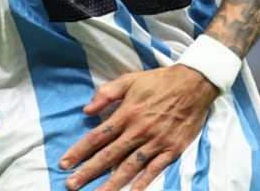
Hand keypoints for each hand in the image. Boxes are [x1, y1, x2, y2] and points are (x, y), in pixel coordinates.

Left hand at [59, 65, 219, 190]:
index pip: (97, 136)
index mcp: (126, 113)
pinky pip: (154, 170)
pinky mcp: (172, 149)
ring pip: (129, 167)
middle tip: (71, 185)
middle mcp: (138, 130)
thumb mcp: (130, 79)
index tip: (65, 163)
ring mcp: (155, 142)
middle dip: (88, 172)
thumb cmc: (160, 81)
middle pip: (108, 155)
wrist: (194, 84)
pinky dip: (143, 183)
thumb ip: (107, 93)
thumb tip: (86, 109)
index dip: (79, 150)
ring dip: (111, 183)